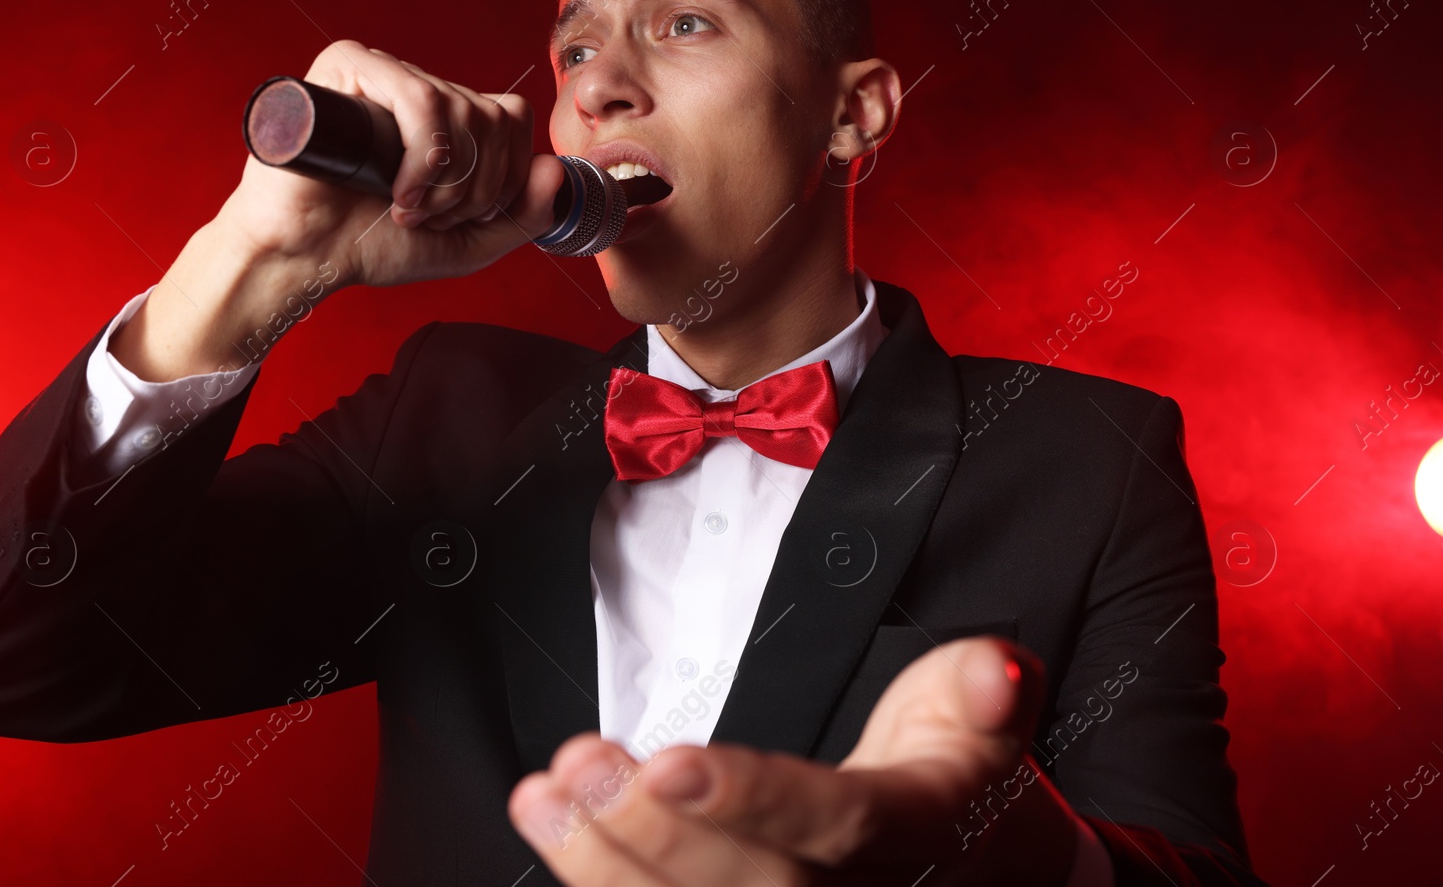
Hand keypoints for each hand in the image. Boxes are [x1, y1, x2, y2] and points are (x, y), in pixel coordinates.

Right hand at [218, 39, 564, 288]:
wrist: (307, 258)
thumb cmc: (374, 245)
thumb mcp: (470, 243)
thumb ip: (523, 215)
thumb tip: (556, 168)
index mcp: (448, 119)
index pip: (513, 118)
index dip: (504, 176)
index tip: (462, 218)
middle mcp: (421, 88)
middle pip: (494, 115)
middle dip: (473, 188)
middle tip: (428, 217)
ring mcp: (386, 74)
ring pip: (462, 108)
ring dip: (446, 180)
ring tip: (406, 208)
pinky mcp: (349, 67)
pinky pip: (421, 97)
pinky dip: (424, 155)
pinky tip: (398, 190)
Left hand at [508, 636, 1080, 885]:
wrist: (976, 866)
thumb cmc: (954, 780)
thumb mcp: (983, 720)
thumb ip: (983, 688)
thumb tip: (992, 672)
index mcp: (915, 831)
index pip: (833, 822)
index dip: (752, 798)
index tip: (668, 762)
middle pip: (750, 886)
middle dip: (652, 833)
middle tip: (579, 770)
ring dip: (607, 868)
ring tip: (544, 801)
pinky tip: (557, 842)